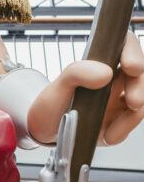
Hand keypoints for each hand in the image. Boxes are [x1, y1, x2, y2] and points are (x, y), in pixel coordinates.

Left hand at [28, 32, 143, 144]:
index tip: (131, 66)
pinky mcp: (121, 119)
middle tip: (133, 102)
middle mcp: (114, 78)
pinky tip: (107, 137)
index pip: (124, 44)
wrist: (47, 133)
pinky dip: (123, 131)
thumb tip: (105, 72)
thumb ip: (76, 73)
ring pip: (141, 100)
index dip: (133, 51)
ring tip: (111, 133)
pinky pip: (131, 122)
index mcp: (100, 62)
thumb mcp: (57, 88)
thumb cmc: (51, 105)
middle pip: (139, 74)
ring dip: (133, 116)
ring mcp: (120, 99)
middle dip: (140, 87)